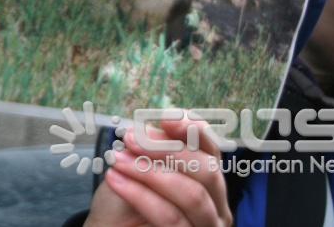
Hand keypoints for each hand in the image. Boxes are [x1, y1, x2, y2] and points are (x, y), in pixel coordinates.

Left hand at [84, 118, 231, 226]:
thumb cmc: (128, 197)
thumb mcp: (139, 164)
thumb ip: (153, 147)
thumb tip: (154, 127)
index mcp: (208, 176)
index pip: (212, 148)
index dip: (193, 130)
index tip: (166, 118)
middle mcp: (216, 202)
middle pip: (208, 170)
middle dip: (167, 150)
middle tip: (130, 138)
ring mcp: (207, 225)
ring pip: (192, 195)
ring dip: (150, 172)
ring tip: (117, 160)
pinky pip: (171, 217)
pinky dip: (140, 195)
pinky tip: (116, 180)